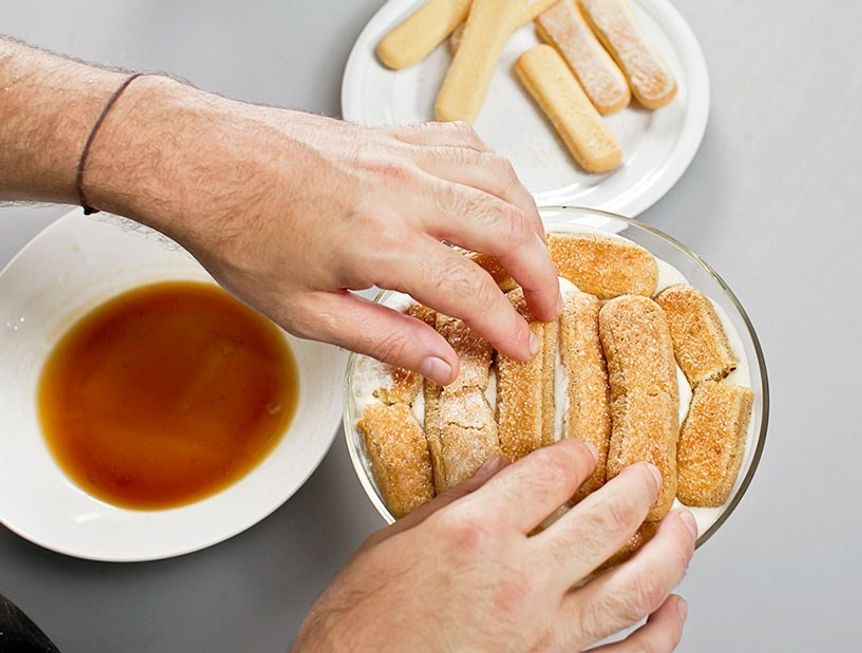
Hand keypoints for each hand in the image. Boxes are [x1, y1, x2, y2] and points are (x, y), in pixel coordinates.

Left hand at [82, 78, 559, 384]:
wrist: (202, 161)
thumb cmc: (239, 231)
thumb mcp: (305, 311)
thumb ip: (384, 339)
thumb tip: (440, 364)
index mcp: (381, 244)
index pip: (473, 290)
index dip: (508, 325)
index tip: (522, 345)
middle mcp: (404, 191)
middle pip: (508, 229)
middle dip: (540, 274)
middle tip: (546, 305)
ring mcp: (403, 155)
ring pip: (500, 181)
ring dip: (527, 222)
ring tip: (529, 257)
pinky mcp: (394, 135)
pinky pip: (468, 147)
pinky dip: (495, 177)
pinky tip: (492, 197)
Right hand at [292, 439, 695, 651]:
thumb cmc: (359, 628)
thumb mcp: (392, 544)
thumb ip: (454, 502)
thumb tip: (496, 473)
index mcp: (477, 533)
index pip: (550, 475)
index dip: (575, 456)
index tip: (582, 454)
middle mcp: (520, 579)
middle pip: (607, 520)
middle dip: (639, 489)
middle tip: (649, 477)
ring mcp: (545, 634)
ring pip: (635, 586)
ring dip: (671, 551)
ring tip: (684, 529)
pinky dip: (660, 634)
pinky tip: (672, 612)